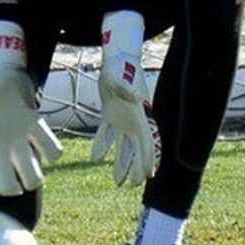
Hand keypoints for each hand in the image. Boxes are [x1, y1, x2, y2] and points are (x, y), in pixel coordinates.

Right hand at [0, 20, 62, 195]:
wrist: (2, 69)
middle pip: (5, 183)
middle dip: (11, 188)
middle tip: (17, 185)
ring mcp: (18, 138)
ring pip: (31, 174)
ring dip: (34, 177)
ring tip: (35, 170)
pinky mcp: (35, 127)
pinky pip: (50, 149)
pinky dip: (51, 152)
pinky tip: (46, 146)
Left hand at [91, 10, 159, 185]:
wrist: (116, 59)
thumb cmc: (121, 67)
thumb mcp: (123, 77)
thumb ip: (127, 87)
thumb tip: (133, 97)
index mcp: (139, 115)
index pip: (147, 142)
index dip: (148, 158)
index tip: (148, 176)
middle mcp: (132, 120)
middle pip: (137, 148)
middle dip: (136, 167)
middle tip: (133, 185)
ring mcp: (121, 118)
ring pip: (123, 146)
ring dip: (121, 163)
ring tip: (118, 181)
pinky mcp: (110, 114)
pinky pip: (106, 133)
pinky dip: (102, 145)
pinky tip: (96, 157)